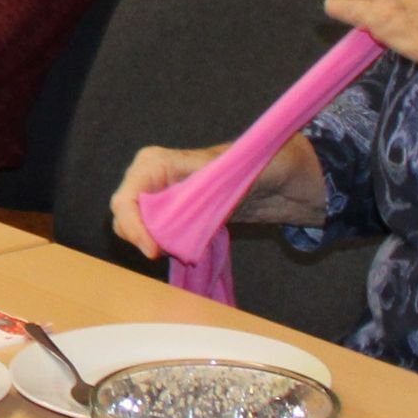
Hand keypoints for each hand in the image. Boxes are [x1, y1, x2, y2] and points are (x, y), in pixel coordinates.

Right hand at [106, 137, 325, 259]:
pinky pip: (155, 235)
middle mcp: (156, 177)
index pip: (128, 196)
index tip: (154, 252)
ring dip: (152, 244)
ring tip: (184, 252)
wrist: (293, 177)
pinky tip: (188, 252)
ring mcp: (166, 197)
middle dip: (139, 238)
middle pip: (125, 213)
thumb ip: (217, 182)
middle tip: (165, 256)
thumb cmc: (271, 164)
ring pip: (136, 227)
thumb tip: (197, 199)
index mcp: (163, 162)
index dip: (134, 225)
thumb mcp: (246, 170)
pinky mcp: (178, 216)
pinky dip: (164, 248)